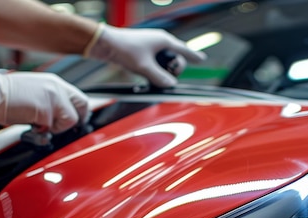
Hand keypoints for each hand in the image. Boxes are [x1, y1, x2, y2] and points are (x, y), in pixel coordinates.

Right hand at [0, 68, 89, 132]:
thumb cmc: (5, 94)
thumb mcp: (34, 92)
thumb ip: (50, 100)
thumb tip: (59, 114)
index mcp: (54, 82)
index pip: (79, 96)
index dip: (80, 111)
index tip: (77, 120)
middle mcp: (57, 87)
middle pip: (83, 105)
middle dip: (78, 119)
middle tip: (66, 127)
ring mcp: (53, 98)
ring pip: (71, 120)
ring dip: (57, 128)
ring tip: (40, 124)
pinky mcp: (46, 110)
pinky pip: (54, 128)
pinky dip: (44, 131)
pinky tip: (32, 125)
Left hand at [86, 23, 206, 87]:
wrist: (106, 44)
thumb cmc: (125, 49)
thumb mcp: (144, 67)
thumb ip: (160, 78)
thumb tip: (171, 85)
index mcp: (164, 40)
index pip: (184, 49)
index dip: (194, 56)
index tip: (202, 60)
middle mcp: (159, 42)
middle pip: (175, 59)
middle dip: (172, 70)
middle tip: (162, 77)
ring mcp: (151, 47)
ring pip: (164, 63)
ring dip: (160, 72)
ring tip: (149, 75)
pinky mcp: (143, 52)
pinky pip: (154, 63)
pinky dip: (153, 70)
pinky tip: (146, 75)